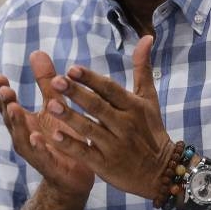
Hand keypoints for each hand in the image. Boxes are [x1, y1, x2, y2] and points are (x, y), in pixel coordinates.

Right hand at [0, 52, 93, 198]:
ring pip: (22, 138)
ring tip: (14, 109)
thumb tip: (36, 52)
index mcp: (25, 123)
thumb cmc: (62, 136)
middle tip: (5, 90)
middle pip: (11, 120)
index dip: (2, 92)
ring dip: (17, 124)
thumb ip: (46, 81)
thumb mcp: (55, 104)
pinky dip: (38, 148)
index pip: (8, 105)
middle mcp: (25, 137)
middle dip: (6, 105)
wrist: (76, 174)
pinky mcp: (51, 165)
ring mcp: (35, 153)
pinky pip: (42, 156)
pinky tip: (36, 137)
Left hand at [42, 35, 176, 200]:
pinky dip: (71, 144)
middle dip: (76, 93)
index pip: (110, 89)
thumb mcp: (149, 98)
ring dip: (70, 117)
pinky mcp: (106, 165)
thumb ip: (142, 67)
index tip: (72, 68)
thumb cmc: (150, 129)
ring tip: (50, 105)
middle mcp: (125, 125)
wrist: (160, 172)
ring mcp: (115, 146)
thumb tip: (146, 37)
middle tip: (55, 81)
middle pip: (98, 107)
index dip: (91, 79)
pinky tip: (54, 135)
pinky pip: (86, 153)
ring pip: (89, 129)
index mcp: (133, 106)